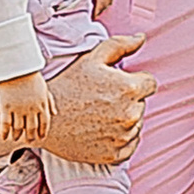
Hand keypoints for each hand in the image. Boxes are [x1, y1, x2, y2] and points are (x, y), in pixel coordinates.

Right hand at [0, 71, 50, 150]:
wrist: (15, 66)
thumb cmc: (30, 76)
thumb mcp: (44, 88)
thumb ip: (50, 101)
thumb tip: (54, 113)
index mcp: (42, 104)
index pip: (45, 123)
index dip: (43, 132)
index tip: (40, 137)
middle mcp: (31, 109)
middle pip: (32, 128)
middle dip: (31, 136)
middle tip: (29, 140)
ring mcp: (18, 109)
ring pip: (18, 128)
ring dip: (17, 135)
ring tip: (16, 138)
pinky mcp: (5, 107)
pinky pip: (5, 124)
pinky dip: (4, 132)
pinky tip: (4, 137)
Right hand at [45, 34, 154, 166]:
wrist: (44, 120)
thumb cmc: (68, 86)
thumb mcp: (91, 59)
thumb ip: (120, 45)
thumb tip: (141, 38)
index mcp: (130, 89)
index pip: (150, 84)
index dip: (133, 82)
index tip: (115, 86)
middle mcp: (131, 114)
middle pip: (141, 104)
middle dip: (127, 101)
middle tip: (101, 100)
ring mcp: (124, 137)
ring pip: (136, 124)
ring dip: (124, 120)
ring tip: (98, 115)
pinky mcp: (115, 155)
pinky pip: (129, 144)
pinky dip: (119, 139)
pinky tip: (100, 130)